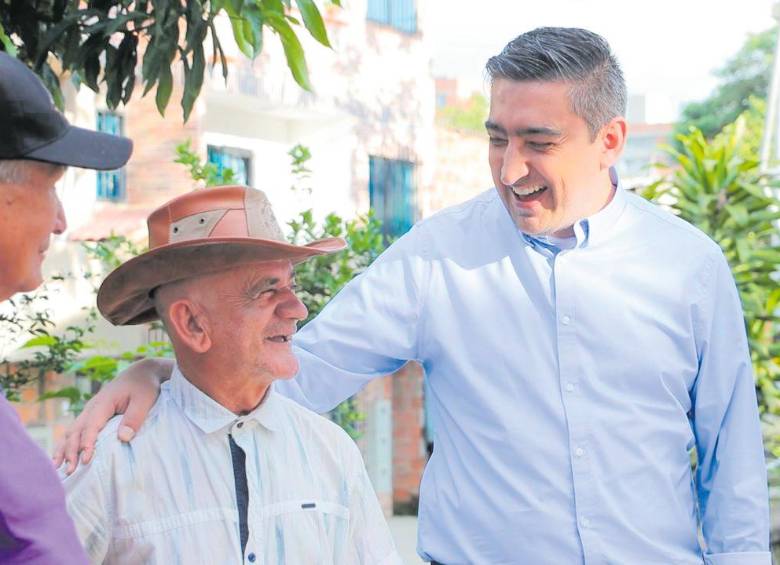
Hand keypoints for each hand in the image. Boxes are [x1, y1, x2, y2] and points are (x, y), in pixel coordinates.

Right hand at [52, 358, 172, 473]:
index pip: (91, 425)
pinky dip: (67, 444)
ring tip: (57, 468)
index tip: (87, 460)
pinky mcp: (92, 415)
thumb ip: (134, 418)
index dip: (88, 443)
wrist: (141, 372)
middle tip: (71, 471)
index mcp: (103, 402)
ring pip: (72, 431)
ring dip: (64, 449)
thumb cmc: (144, 386)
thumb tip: (123, 438)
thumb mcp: (145, 400)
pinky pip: (76, 430)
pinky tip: (62, 457)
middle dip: (71, 451)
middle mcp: (92, 407)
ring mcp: (90, 411)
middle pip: (76, 430)